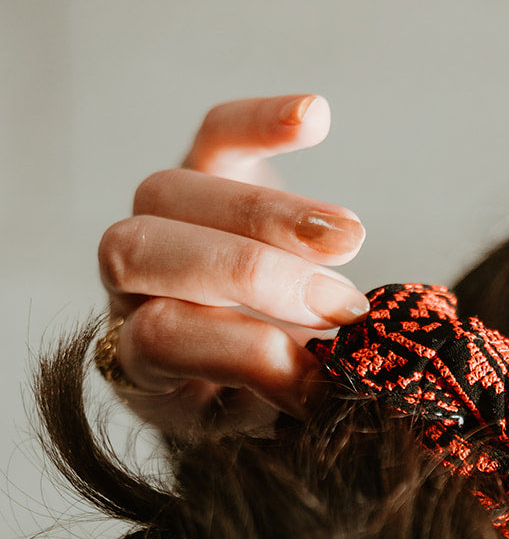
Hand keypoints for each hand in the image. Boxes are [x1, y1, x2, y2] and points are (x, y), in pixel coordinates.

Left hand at [96, 94, 366, 430]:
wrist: (255, 374)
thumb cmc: (265, 405)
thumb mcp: (268, 423)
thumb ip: (284, 401)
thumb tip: (325, 380)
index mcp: (136, 364)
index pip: (162, 337)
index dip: (243, 352)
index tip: (320, 378)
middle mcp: (126, 288)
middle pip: (146, 252)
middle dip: (252, 272)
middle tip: (343, 304)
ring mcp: (159, 223)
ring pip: (174, 191)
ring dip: (270, 214)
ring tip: (351, 240)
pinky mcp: (200, 173)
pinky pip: (215, 134)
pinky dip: (262, 121)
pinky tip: (316, 115)